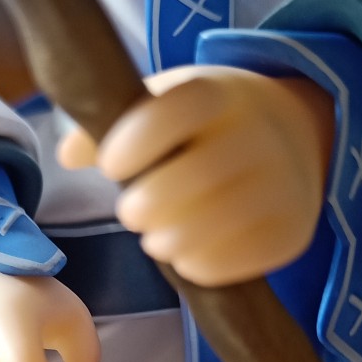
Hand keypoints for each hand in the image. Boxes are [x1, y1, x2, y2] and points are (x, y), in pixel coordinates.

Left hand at [58, 65, 334, 286]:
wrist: (292, 137)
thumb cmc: (206, 125)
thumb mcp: (164, 106)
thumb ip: (112, 126)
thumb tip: (69, 153)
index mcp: (220, 95)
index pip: (177, 110)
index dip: (133, 141)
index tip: (110, 166)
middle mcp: (258, 136)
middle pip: (192, 178)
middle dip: (144, 206)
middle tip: (131, 213)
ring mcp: (281, 185)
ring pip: (212, 227)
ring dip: (167, 241)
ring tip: (156, 237)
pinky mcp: (292, 232)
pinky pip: (236, 262)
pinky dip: (198, 266)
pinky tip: (187, 254)